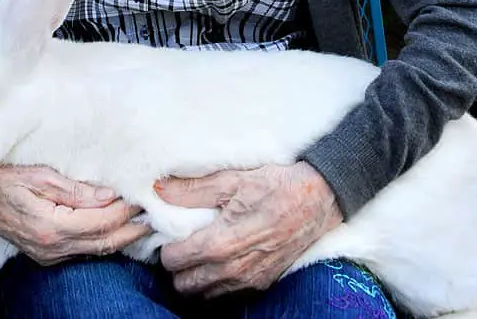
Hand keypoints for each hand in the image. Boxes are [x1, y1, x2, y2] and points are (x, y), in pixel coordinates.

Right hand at [0, 164, 149, 264]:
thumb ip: (74, 189)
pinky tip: (116, 229)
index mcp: (51, 226)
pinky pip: (82, 250)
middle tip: (155, 214)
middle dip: (132, 229)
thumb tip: (107, 194)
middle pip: (103, 242)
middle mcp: (51, 247)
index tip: (143, 195)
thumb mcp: (38, 174)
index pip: (102, 222)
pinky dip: (103, 240)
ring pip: (95, 250)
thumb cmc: (0, 177)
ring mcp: (48, 254)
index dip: (126, 210)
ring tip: (143, 221)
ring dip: (121, 237)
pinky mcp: (45, 253)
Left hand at [158, 162, 342, 296]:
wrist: (317, 199)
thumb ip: (192, 189)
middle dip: (176, 266)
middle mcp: (233, 269)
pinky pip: (227, 296)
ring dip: (195, 278)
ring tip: (197, 252)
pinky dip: (215, 285)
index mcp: (221, 243)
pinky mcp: (262, 284)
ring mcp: (248, 280)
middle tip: (180, 243)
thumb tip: (159, 188)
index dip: (165, 245)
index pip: (173, 260)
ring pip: (204, 295)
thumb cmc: (274, 185)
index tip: (169, 231)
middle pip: (184, 285)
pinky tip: (218, 262)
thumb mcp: (231, 180)